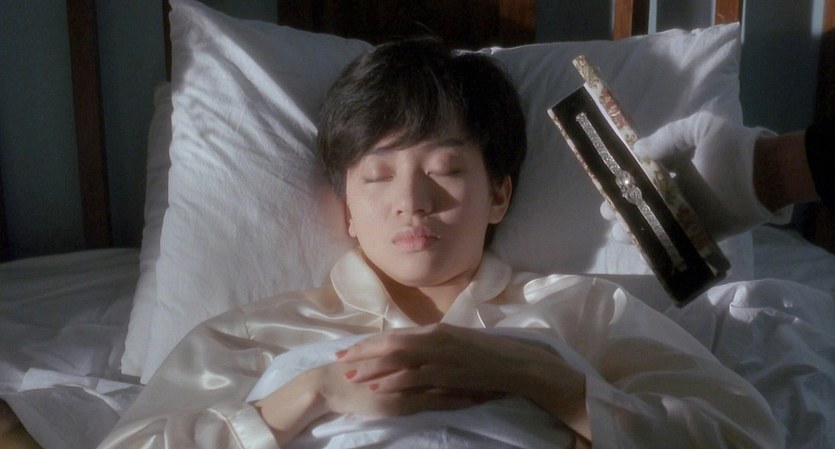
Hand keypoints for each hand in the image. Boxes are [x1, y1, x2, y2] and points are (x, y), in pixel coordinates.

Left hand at [338, 324, 589, 438]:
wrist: (517, 363)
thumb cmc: (488, 353)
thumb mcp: (457, 343)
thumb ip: (434, 345)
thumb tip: (411, 349)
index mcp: (436, 330)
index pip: (394, 335)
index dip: (369, 342)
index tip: (348, 348)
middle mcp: (434, 339)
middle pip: (389, 344)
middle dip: (362, 352)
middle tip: (338, 359)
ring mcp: (441, 356)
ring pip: (398, 360)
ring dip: (371, 368)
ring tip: (350, 374)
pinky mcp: (449, 374)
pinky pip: (415, 377)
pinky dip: (394, 381)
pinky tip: (377, 387)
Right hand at [601, 112, 775, 241]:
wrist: (768, 174)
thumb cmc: (734, 149)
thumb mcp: (701, 128)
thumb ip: (669, 136)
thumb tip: (638, 150)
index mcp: (677, 167)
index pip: (643, 175)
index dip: (624, 180)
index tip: (608, 186)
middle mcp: (679, 191)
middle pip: (644, 202)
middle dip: (623, 207)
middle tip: (611, 212)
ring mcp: (690, 213)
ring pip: (655, 224)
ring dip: (636, 228)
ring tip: (621, 232)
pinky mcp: (702, 232)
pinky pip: (676, 241)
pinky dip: (659, 246)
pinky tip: (642, 246)